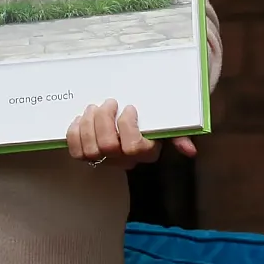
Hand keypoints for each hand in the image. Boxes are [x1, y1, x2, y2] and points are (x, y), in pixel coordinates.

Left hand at [66, 98, 196, 167]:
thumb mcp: (167, 126)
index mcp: (145, 152)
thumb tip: (190, 150)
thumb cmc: (151, 123)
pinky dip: (74, 133)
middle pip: (107, 146)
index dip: (127, 126)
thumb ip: (179, 135)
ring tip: (93, 108)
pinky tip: (79, 119)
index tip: (129, 108)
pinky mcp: (87, 156)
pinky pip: (76, 151)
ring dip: (88, 124)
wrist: (132, 122)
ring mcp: (104, 160)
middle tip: (108, 103)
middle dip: (104, 120)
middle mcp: (124, 160)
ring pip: (90, 149)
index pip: (134, 147)